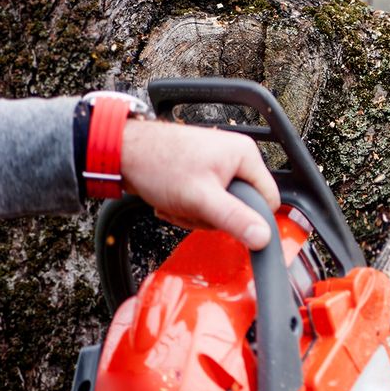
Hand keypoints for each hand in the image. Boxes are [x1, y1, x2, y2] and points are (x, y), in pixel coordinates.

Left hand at [119, 120, 280, 249]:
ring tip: (177, 202)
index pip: (268, 199)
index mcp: (245, 155)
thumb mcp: (201, 198)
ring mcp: (217, 165)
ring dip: (196, 213)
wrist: (121, 152)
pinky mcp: (201, 173)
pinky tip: (172, 200)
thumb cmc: (157, 164)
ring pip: (221, 207)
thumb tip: (264, 238)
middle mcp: (235, 157)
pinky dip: (188, 207)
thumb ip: (235, 219)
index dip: (249, 217)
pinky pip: (206, 202)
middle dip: (213, 216)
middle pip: (242, 206)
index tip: (224, 220)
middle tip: (192, 208)